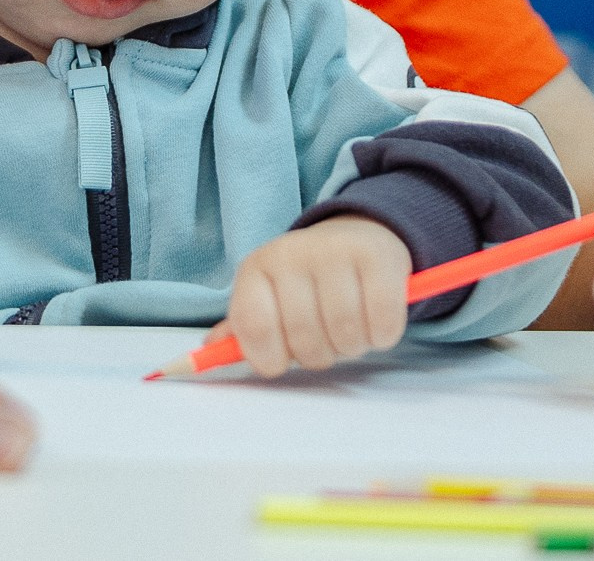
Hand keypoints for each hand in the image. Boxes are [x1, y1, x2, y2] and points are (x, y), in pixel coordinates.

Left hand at [219, 215, 411, 375]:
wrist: (356, 234)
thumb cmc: (307, 279)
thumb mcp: (268, 295)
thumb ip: (244, 326)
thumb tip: (211, 349)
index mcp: (257, 268)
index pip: (254, 328)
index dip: (268, 358)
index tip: (280, 360)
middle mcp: (291, 254)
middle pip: (304, 341)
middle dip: (318, 354)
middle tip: (325, 336)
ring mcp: (335, 252)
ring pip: (345, 336)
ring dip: (352, 346)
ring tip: (350, 325)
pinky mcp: (378, 257)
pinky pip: (382, 326)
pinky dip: (381, 335)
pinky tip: (375, 318)